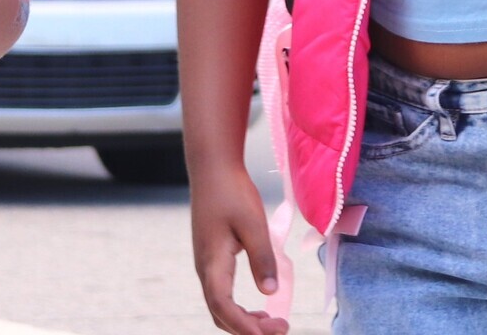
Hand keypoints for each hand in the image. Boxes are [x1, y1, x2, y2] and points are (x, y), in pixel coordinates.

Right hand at [189, 159, 287, 334]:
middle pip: (220, 314)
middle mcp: (204, 268)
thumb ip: (263, 259)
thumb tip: (271, 293)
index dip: (246, 327)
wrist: (212, 167)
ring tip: (273, 322)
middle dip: (248, 329)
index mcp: (212, 263)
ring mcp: (205, 264)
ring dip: (244, 320)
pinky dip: (239, 307)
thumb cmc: (232, 192)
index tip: (272, 333)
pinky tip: (260, 304)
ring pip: (220, 306)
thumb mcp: (253, 224)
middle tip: (281, 327)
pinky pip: (221, 293)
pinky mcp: (211, 257)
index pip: (224, 308)